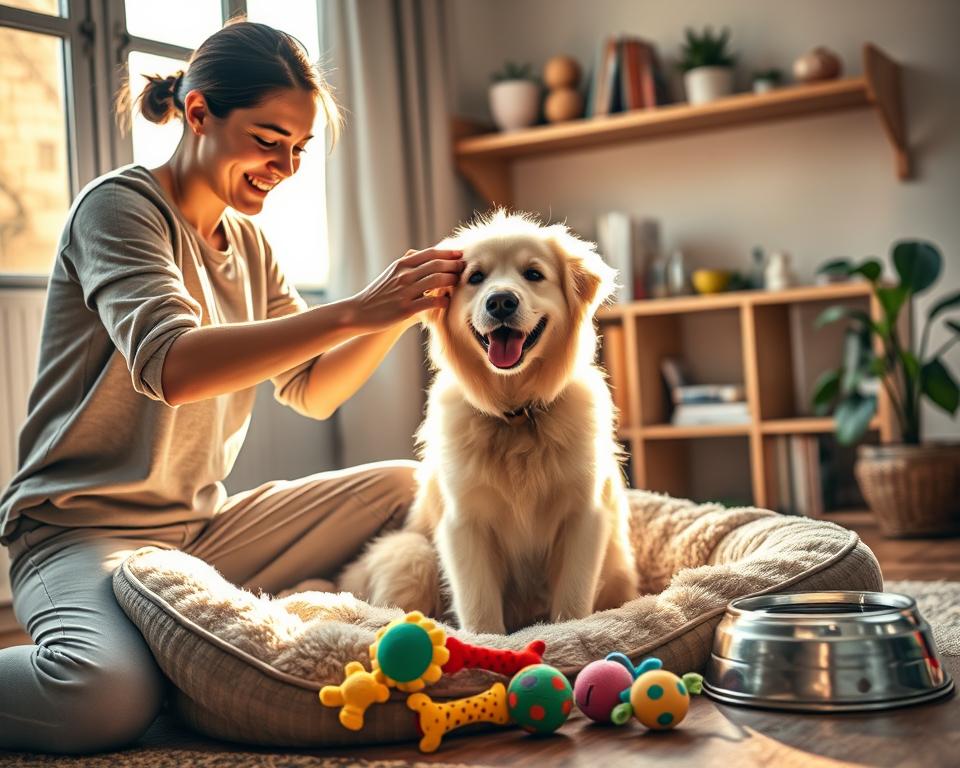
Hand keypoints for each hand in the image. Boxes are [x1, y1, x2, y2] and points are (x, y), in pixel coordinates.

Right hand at [348, 247, 463, 332]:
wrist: (358, 312)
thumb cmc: (379, 292)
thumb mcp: (392, 272)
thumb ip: (408, 262)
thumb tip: (425, 253)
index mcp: (402, 264)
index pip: (430, 254)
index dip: (448, 253)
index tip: (461, 255)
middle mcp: (404, 275)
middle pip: (436, 266)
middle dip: (454, 266)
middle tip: (465, 268)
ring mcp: (405, 292)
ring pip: (436, 281)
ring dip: (451, 281)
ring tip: (458, 283)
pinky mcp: (405, 309)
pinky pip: (430, 302)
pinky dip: (442, 301)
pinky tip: (447, 302)